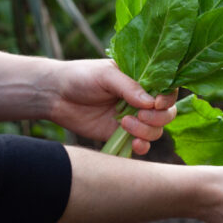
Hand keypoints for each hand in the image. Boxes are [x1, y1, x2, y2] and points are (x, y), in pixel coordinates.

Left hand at [47, 59, 176, 154]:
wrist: (55, 95)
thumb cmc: (81, 77)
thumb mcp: (106, 75)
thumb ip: (129, 87)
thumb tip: (151, 103)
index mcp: (142, 80)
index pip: (167, 89)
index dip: (167, 98)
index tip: (156, 103)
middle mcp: (142, 100)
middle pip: (167, 113)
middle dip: (157, 117)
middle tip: (139, 115)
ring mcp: (134, 119)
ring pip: (156, 131)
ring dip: (146, 131)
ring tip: (123, 124)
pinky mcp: (123, 135)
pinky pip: (142, 145)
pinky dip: (142, 147)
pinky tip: (134, 144)